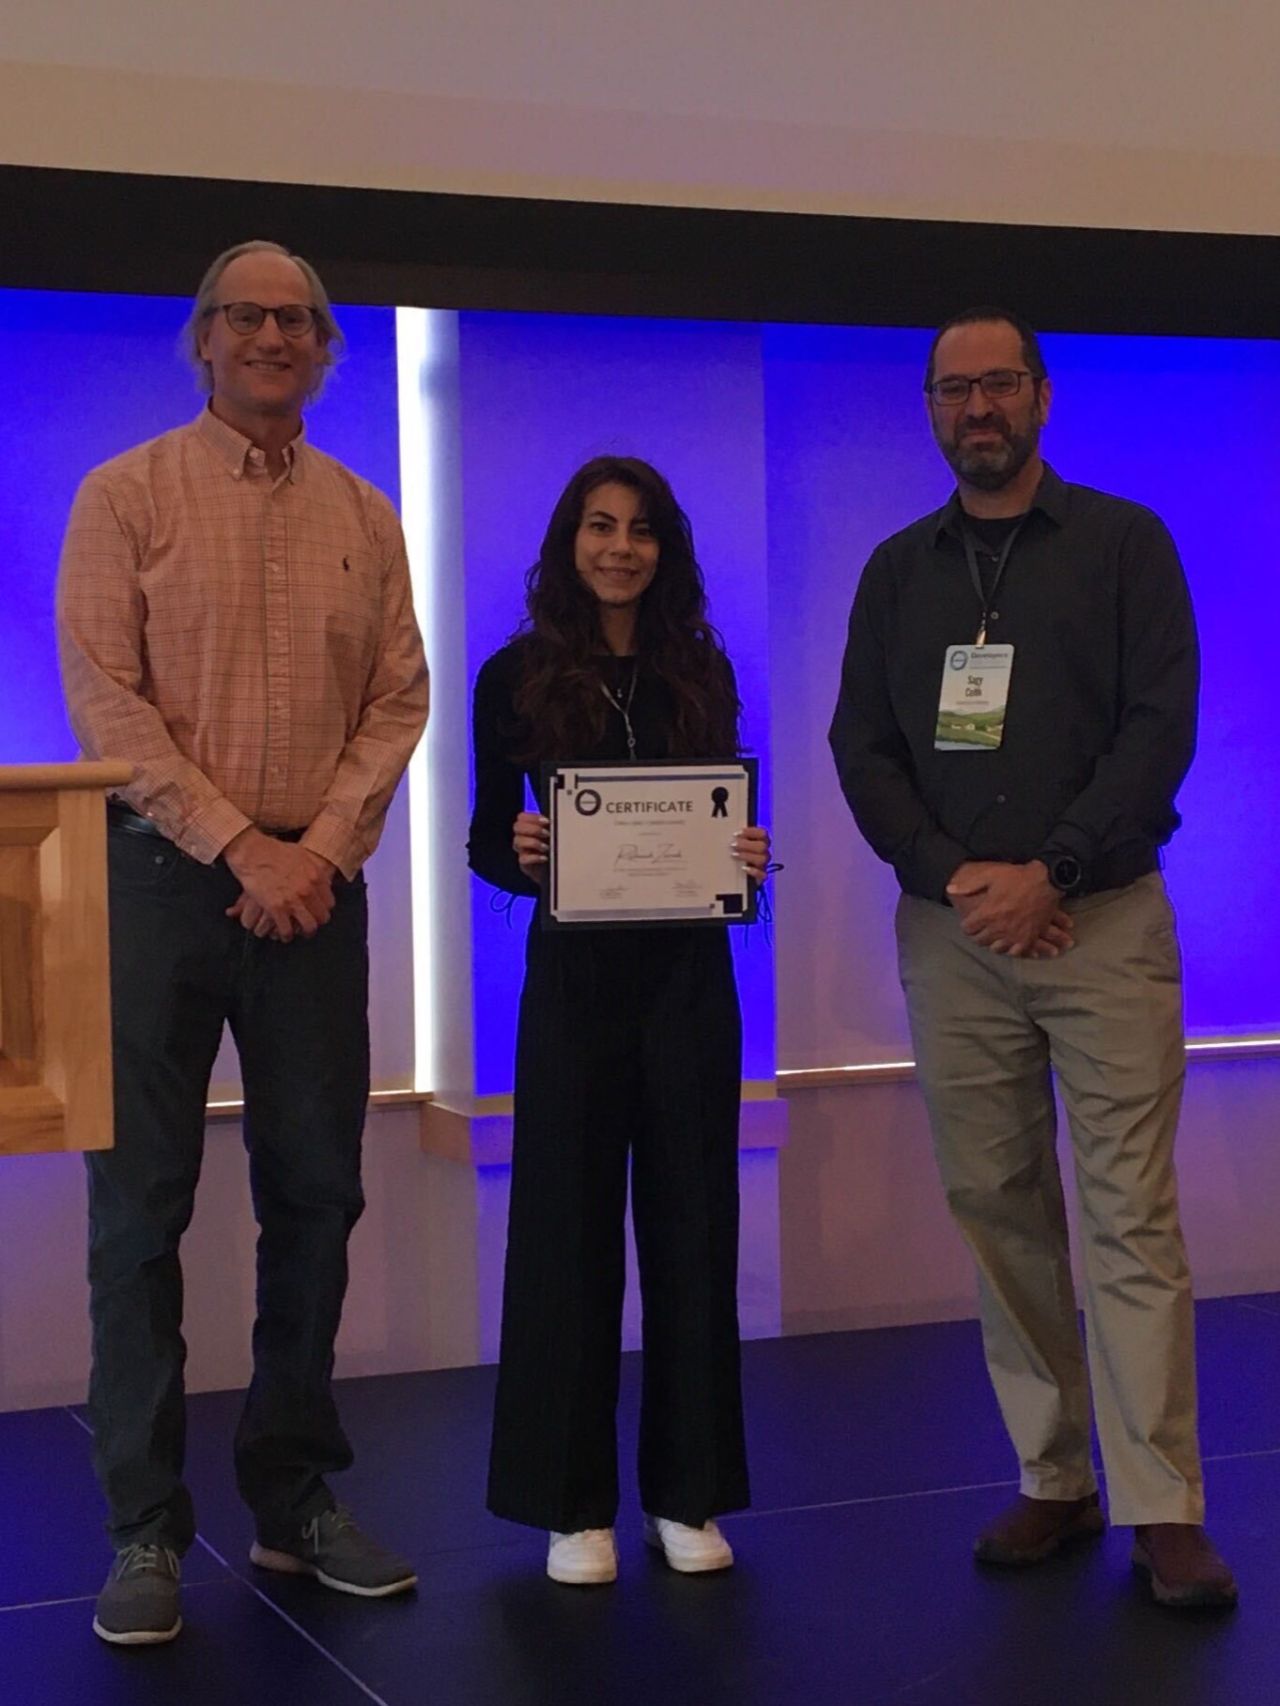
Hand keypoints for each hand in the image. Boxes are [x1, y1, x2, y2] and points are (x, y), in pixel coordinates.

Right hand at [223, 828, 336, 941]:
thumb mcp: (302, 854)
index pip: (329, 903)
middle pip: (322, 917)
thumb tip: (321, 875)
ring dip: (304, 932)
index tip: (317, 911)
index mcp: (316, 877)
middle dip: (316, 922)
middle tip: (309, 924)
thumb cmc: (274, 850)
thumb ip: (313, 868)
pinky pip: (287, 930)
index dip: (323, 909)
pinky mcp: (276, 908)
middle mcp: (308, 890)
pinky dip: (286, 935)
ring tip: (299, 932)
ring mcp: (293, 900)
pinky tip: (284, 935)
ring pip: (309, 926)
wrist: (252, 852)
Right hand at [513, 811, 549, 886]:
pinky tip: (544, 858)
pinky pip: (523, 859)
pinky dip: (534, 857)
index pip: (522, 817)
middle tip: (547, 834)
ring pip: (517, 841)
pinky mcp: (524, 864)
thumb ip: (552, 826)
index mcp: (529, 827)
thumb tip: (556, 819)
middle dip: (533, 829)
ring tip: (547, 847)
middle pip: (517, 826)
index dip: (532, 817)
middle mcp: (522, 837)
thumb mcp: (555, 835)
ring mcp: (522, 850)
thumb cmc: (556, 849)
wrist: (557, 869)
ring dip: (534, 842)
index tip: (547, 821)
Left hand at [733, 825, 770, 883]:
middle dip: (746, 844)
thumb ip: (731, 836)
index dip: (750, 832)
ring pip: (763, 859)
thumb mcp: (731, 842)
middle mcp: (763, 851)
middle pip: (762, 846)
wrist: (729, 874)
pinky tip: (743, 868)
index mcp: (759, 840)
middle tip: (733, 845)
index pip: (762, 833)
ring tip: (734, 856)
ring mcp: (763, 864)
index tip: (736, 833)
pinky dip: (753, 871)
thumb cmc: (731, 853)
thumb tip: (720, 830)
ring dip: (747, 856)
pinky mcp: (760, 876)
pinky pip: (762, 874)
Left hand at [946, 859, 1070, 957]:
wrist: (1047, 880)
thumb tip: (949, 889)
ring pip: (997, 948)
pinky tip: (1009, 944)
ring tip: (993, 937)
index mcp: (987, 914)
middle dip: (977, 935)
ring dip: (993, 943)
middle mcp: (999, 928)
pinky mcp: (1030, 938)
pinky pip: (1016, 952)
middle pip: (980, 940)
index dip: (966, 925)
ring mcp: (1015, 935)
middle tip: (979, 930)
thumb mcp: (990, 875)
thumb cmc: (1017, 877)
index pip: (968, 929)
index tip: (969, 922)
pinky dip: (1011, 949)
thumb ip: (969, 884)